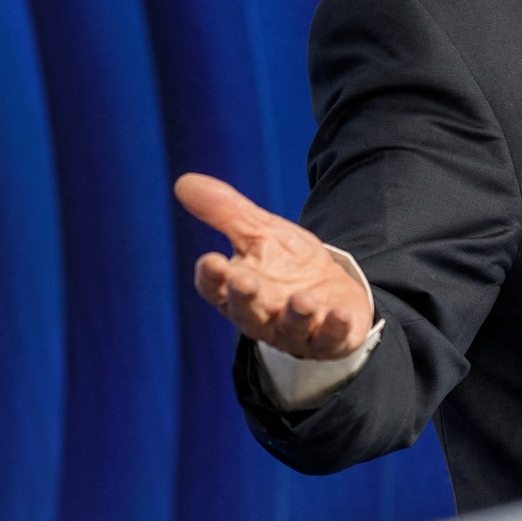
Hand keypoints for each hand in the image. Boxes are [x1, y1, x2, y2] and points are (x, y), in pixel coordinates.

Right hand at [175, 173, 374, 361]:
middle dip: (246, 297)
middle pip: (247, 312)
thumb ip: (225, 212)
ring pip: (290, 329)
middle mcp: (262, 316)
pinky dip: (334, 328)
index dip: (211, 277)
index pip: (215, 288)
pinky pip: (331, 339)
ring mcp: (296, 332)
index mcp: (237, 291)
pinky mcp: (330, 339)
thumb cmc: (287, 266)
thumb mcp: (259, 232)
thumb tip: (183, 181)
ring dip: (296, 316)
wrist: (331, 293)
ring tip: (302, 300)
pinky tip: (337, 313)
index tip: (209, 260)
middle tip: (244, 280)